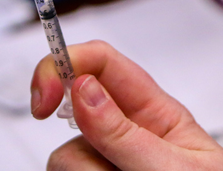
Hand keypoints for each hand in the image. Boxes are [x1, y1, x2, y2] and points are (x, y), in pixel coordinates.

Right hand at [31, 40, 222, 169]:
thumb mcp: (178, 169)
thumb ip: (128, 135)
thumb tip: (84, 89)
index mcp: (155, 112)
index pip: (102, 62)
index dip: (65, 64)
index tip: (45, 96)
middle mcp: (126, 132)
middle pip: (72, 114)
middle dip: (75, 140)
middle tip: (93, 164)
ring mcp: (109, 161)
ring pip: (66, 155)